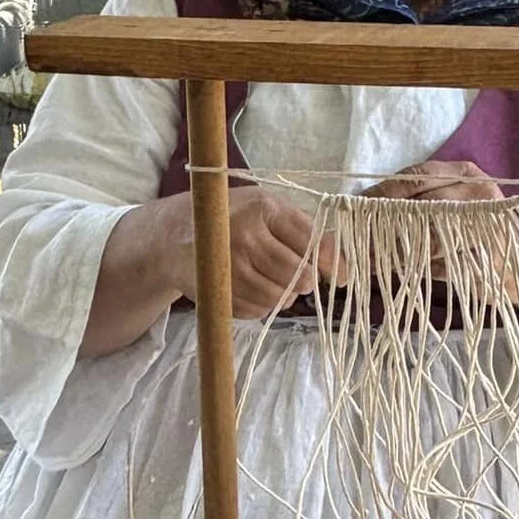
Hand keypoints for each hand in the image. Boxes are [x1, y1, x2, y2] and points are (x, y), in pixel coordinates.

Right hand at [152, 185, 344, 318]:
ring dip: (285, 296)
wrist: (174, 236)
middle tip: (302, 278)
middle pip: (299, 276)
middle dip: (306, 282)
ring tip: (276, 281)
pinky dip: (263, 305)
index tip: (343, 277)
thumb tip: (344, 267)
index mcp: (263, 209)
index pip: (313, 244)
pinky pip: (257, 311)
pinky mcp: (218, 292)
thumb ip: (305, 229)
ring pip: (280, 298)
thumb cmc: (232, 217)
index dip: (334, 265)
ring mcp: (230, 268)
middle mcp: (245, 236)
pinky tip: (253, 287)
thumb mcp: (267, 207)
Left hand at [363, 159, 518, 312]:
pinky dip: (422, 267)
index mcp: (464, 174)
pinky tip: (409, 270)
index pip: (415, 176)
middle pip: (418, 200)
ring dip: (399, 247)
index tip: (354, 208)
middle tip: (358, 236)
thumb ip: (420, 208)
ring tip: (377, 257)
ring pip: (428, 231)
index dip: (381, 192)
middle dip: (384, 220)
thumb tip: (367, 214)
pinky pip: (443, 259)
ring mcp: (484, 221)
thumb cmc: (485, 238)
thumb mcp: (455, 212)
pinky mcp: (488, 252)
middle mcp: (476, 190)